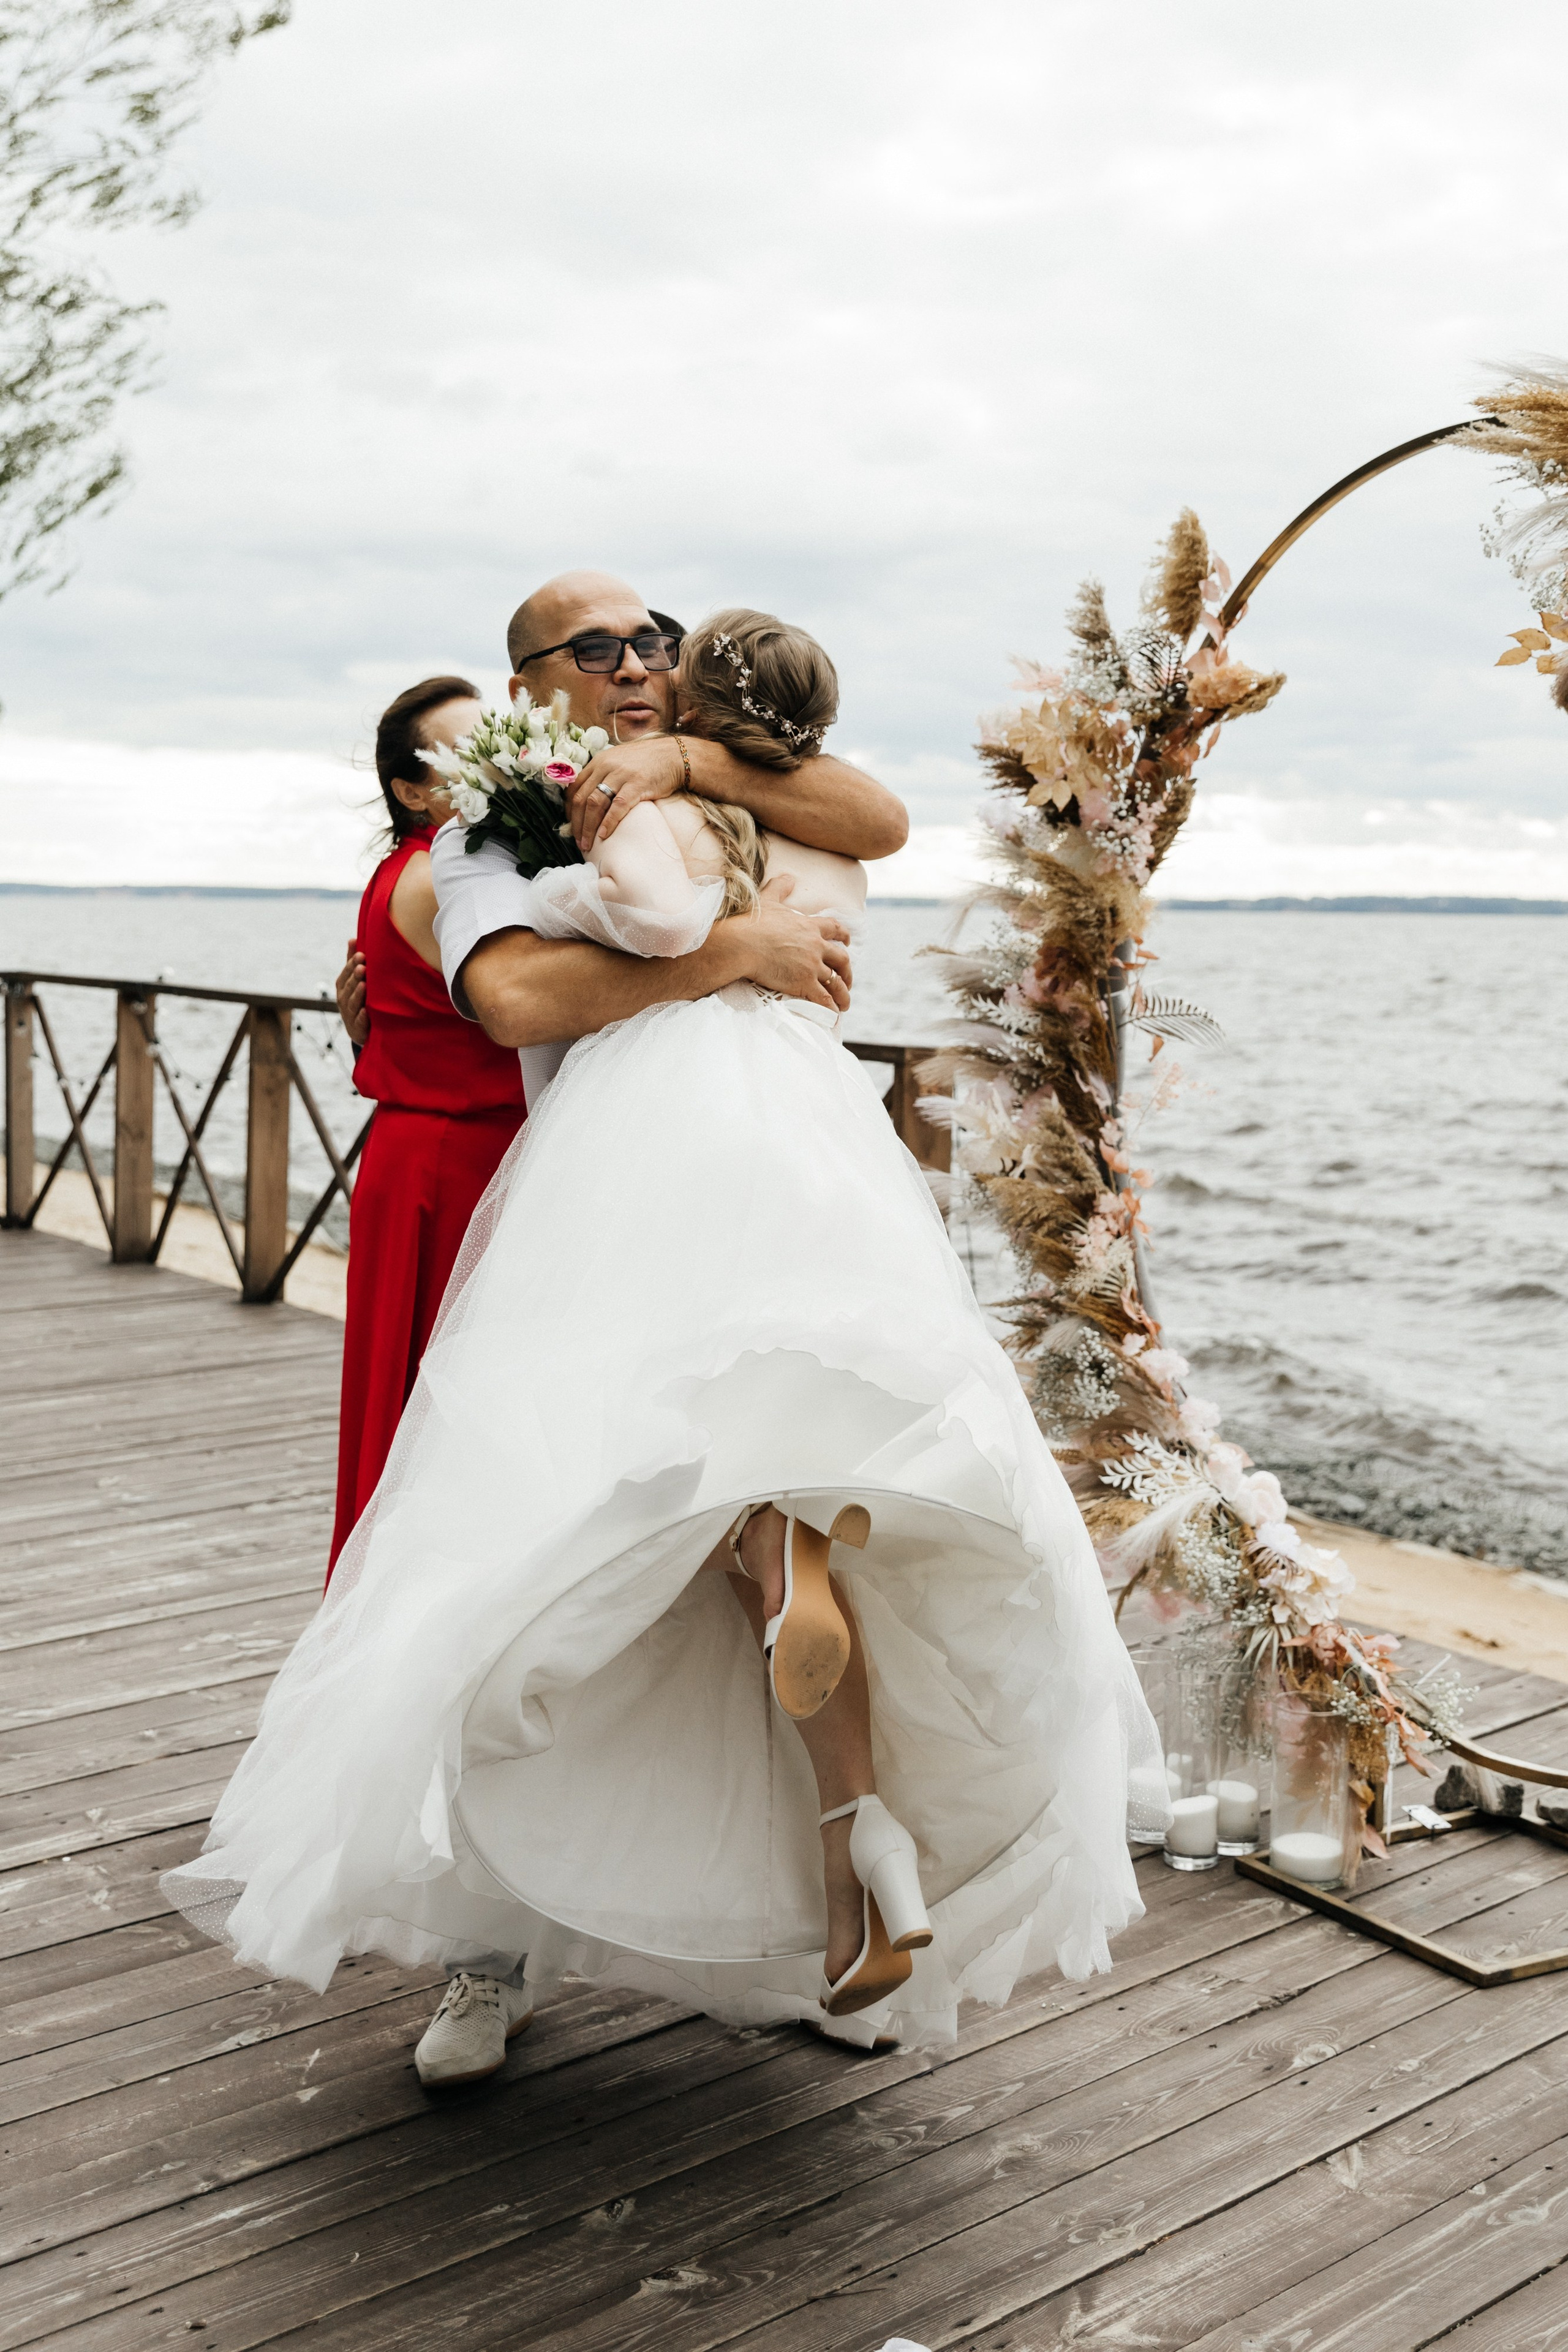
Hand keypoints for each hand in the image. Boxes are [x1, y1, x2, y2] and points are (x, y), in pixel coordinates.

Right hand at [336, 940, 368, 1045]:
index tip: (362, 954)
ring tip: (364, 985)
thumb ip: (352, 961)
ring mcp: (349, 1014)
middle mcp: (343, 999)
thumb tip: (352, 938)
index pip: (346, 973)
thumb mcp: (353, 980)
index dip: (352, 964)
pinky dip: (361, 1017)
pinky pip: (358, 1023)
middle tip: (363, 966)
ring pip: (352, 1003)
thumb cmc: (358, 998)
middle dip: (355, 976)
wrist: (359, 1029)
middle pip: (348, 986)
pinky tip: (365, 1011)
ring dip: (358, 994)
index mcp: (343, 986)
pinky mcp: (357, 1029)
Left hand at [568, 735, 684, 852]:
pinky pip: (618, 806)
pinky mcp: (637, 784)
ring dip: (589, 827)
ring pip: (595, 803)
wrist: (674, 755)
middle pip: (582, 798)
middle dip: (577, 823)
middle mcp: (606, 766)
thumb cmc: (647, 762)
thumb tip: (590, 797)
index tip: (571, 825)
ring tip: (588, 843)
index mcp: (599, 762)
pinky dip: (609, 822)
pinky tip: (604, 835)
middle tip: (578, 841)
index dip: (569, 809)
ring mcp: (621, 775)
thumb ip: (604, 775)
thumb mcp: (619, 762)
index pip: (575, 787)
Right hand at [727, 891, 851, 1012]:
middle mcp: (816, 946)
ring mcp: (812, 966)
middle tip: (847, 978)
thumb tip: (788, 877)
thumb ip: (780, 887)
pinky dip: (832, 1007)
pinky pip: (824, 998)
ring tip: (845, 1003)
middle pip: (842, 959)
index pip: (835, 929)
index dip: (845, 936)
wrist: (742, 944)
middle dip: (847, 970)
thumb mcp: (769, 899)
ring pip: (836, 981)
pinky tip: (834, 1014)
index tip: (849, 942)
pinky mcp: (804, 983)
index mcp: (810, 926)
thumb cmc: (752, 922)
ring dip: (843, 993)